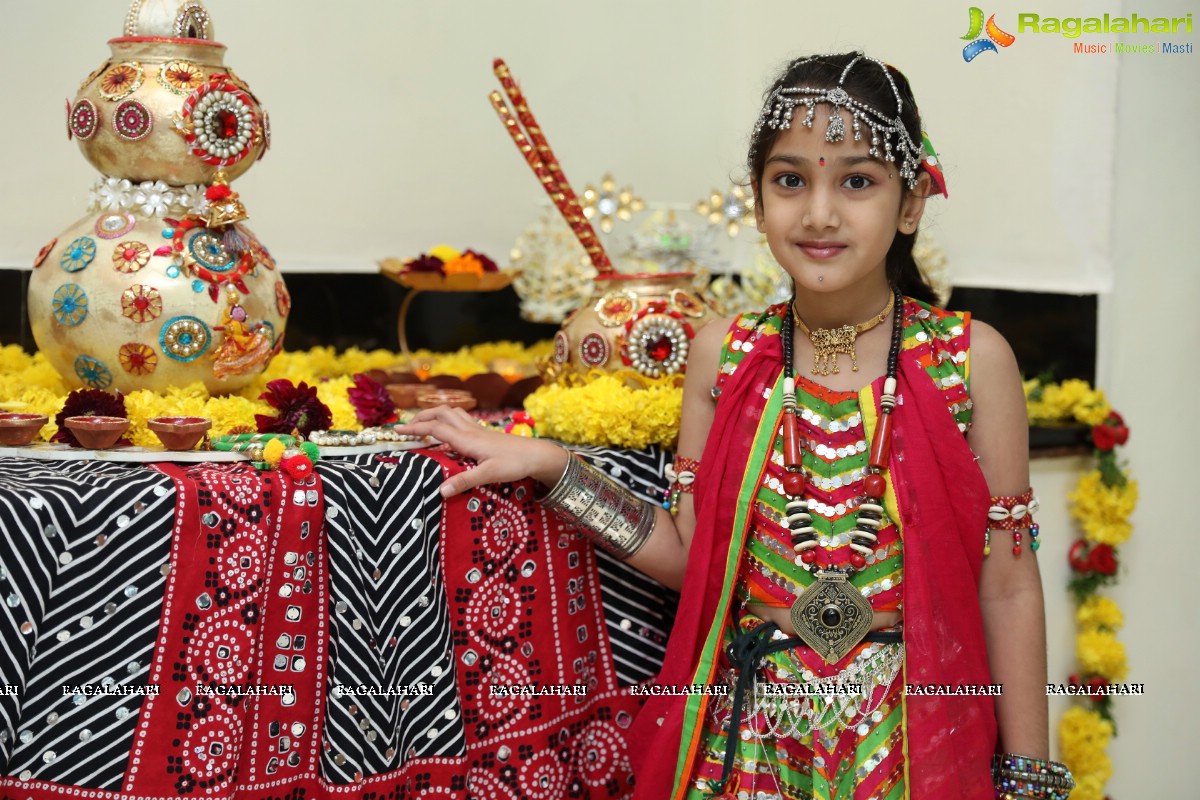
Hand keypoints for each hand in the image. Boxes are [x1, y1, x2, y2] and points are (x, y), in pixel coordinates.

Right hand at [393, 406, 568, 497]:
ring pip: (452, 413)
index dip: (415, 428)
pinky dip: (448, 421)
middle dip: (422, 416)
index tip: (397, 430)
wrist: (537, 455)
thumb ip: (464, 481)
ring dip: (435, 415)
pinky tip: (447, 433)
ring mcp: (477, 430)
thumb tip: (440, 491)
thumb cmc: (514, 464)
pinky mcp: (484, 434)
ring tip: (423, 424)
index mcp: (467, 439)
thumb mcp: (488, 475)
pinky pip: (461, 421)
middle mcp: (470, 430)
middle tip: (407, 426)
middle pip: (442, 413)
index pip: (435, 428)